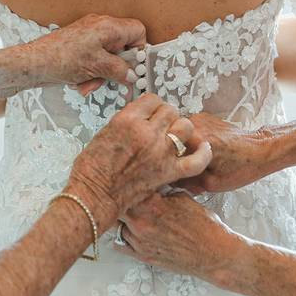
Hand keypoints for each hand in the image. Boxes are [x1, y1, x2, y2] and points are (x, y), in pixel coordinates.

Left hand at [25, 14, 146, 94]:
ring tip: (88, 82)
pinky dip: (90, 72)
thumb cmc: (61, 59)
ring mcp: (89, 35)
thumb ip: (120, 70)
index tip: (135, 66)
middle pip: (123, 47)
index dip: (139, 49)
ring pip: (108, 57)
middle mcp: (100, 27)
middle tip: (109, 78)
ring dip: (101, 74)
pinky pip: (95, 60)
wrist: (33, 63)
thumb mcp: (98, 67)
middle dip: (116, 67)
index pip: (138, 30)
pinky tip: (79, 82)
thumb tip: (133, 75)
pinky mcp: (80, 45)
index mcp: (108, 26)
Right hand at [67, 94, 212, 228]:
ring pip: (185, 126)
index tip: (150, 112)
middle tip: (161, 125)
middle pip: (170, 111)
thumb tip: (141, 118)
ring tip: (175, 135)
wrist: (94, 195)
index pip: (151, 99)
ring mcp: (160, 152)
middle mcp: (147, 133)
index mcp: (127, 120)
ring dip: (181, 128)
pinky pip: (196, 160)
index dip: (152, 105)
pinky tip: (203, 148)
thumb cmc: (92, 168)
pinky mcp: (168, 172)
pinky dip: (203, 153)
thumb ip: (126, 122)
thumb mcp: (104, 132)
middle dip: (166, 116)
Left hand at [116, 192, 242, 284]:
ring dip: (122, 218)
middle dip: (122, 200)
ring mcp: (140, 242)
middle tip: (125, 195)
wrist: (214, 253)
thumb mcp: (183, 196)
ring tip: (131, 213)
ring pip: (117, 225)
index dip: (127, 183)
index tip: (127, 181)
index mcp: (151, 204)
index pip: (126, 188)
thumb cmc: (204, 225)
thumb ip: (162, 189)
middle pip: (117, 206)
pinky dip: (122, 236)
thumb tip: (150, 181)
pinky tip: (130, 230)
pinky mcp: (142, 256)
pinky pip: (119, 244)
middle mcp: (141, 223)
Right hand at [174, 113, 277, 193]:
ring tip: (192, 160)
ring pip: (178, 135)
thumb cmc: (242, 166)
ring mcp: (199, 117)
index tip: (168, 173)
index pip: (165, 151)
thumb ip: (185, 181)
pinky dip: (190, 141)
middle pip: (169, 140)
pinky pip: (188, 131)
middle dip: (172, 154)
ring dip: (180, 147)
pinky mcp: (205, 117)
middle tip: (181, 168)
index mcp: (196, 139)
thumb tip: (168, 182)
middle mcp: (195, 124)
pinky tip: (200, 151)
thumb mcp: (211, 184)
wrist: (261, 150)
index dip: (165, 164)